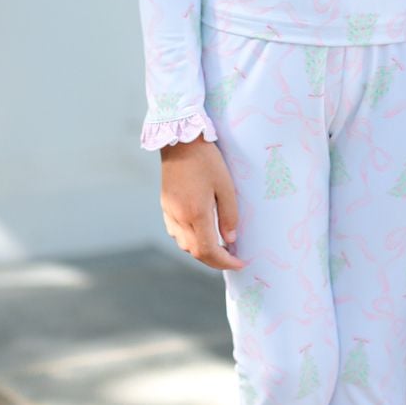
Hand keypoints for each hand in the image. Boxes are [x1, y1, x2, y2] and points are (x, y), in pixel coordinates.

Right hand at [159, 138, 244, 270]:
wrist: (180, 141)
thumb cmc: (207, 160)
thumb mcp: (226, 186)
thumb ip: (229, 215)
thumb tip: (230, 240)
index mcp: (195, 213)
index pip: (209, 251)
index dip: (225, 262)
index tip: (240, 263)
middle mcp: (179, 217)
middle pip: (195, 252)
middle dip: (215, 261)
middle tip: (232, 258)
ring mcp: (169, 213)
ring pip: (184, 245)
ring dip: (202, 251)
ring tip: (220, 247)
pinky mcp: (165, 206)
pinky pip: (176, 233)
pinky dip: (190, 240)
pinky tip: (202, 233)